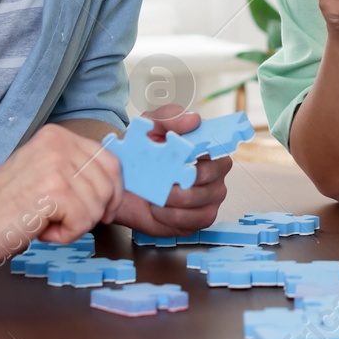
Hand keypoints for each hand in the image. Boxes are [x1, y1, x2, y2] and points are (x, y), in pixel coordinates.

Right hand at [0, 123, 123, 260]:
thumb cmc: (5, 205)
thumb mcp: (45, 173)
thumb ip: (75, 172)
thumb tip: (113, 187)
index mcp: (58, 136)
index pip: (110, 162)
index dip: (114, 192)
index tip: (105, 211)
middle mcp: (59, 143)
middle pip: (109, 185)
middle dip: (94, 213)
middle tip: (65, 222)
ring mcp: (57, 164)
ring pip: (98, 206)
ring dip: (75, 226)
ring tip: (44, 222)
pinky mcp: (54, 190)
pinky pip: (83, 222)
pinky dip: (65, 235)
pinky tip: (40, 229)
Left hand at [109, 103, 230, 236]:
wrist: (118, 181)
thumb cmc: (139, 152)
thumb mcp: (148, 126)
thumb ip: (169, 117)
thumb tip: (194, 119)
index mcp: (205, 150)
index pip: (220, 152)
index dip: (206, 155)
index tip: (187, 157)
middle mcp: (212, 175)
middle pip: (214, 179)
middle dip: (188, 181)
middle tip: (167, 179)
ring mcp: (207, 199)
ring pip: (203, 202)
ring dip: (176, 200)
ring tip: (157, 195)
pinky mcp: (195, 220)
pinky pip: (194, 222)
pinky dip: (172, 216)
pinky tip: (157, 209)